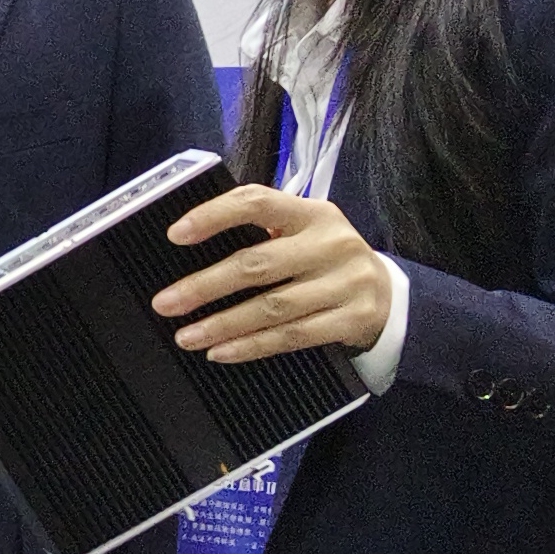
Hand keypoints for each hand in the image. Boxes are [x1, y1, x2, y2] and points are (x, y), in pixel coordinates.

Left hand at [156, 184, 396, 362]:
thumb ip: (261, 234)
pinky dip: (252, 346)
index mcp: (312, 213)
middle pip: (257, 264)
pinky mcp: (354, 317)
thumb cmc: (325, 262)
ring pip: (272, 306)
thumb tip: (190, 252)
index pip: (256, 202)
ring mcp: (347, 281)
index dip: (214, 215)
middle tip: (166, 303)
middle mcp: (331, 242)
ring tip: (186, 336)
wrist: (388, 295)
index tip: (176, 235)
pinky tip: (222, 351)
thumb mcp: (303, 235)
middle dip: (204, 286)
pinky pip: (293, 335)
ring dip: (222, 324)